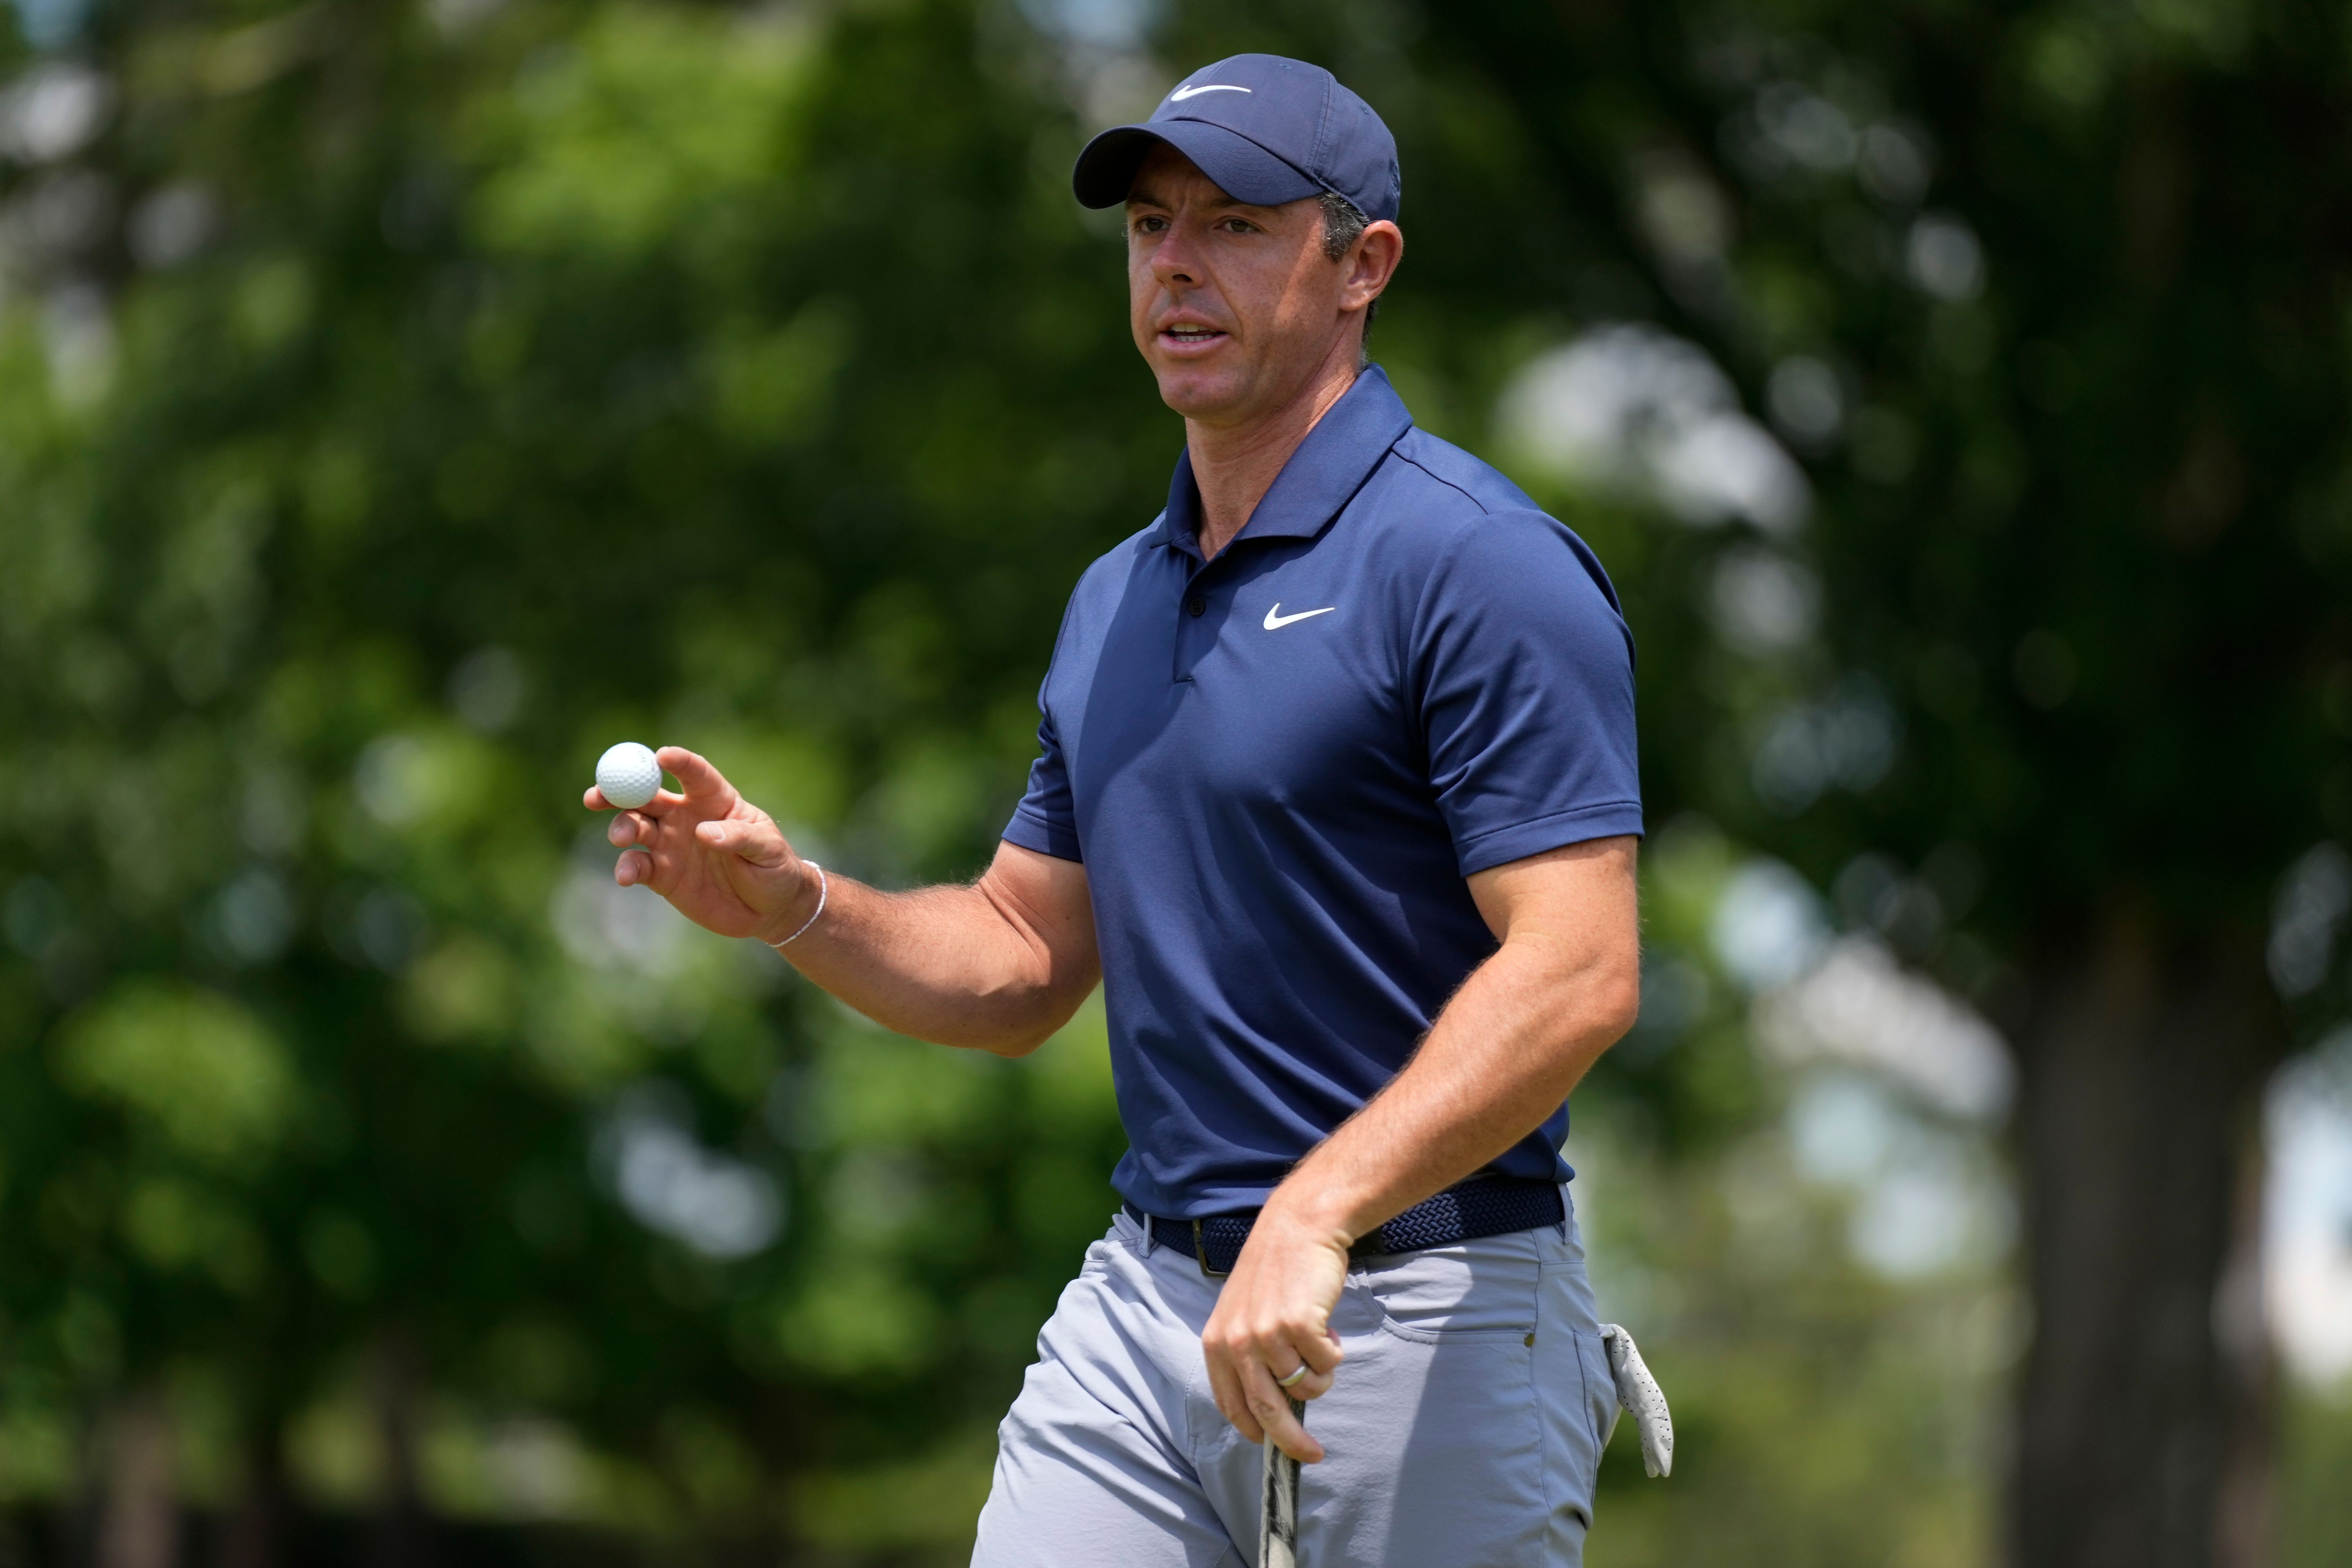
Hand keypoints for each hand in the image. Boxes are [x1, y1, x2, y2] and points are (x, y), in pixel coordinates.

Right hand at [584, 746, 816, 942]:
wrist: (769, 909)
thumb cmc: (775, 868)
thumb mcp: (768, 850)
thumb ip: (739, 837)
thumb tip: (703, 832)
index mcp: (714, 799)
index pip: (694, 774)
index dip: (678, 763)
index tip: (660, 756)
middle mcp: (685, 816)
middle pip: (646, 795)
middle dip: (620, 790)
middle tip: (599, 793)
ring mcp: (669, 844)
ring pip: (635, 827)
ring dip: (622, 827)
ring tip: (622, 837)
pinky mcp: (661, 875)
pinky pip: (637, 866)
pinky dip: (627, 869)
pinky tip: (626, 876)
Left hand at [1200, 1205, 1349, 1462]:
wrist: (1298, 1227)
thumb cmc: (1276, 1272)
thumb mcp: (1244, 1312)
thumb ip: (1249, 1355)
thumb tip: (1274, 1402)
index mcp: (1217, 1342)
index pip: (1230, 1403)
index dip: (1252, 1429)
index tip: (1270, 1444)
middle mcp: (1237, 1341)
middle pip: (1266, 1410)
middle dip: (1291, 1441)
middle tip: (1312, 1454)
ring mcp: (1266, 1334)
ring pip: (1305, 1387)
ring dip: (1321, 1374)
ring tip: (1320, 1342)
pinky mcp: (1298, 1325)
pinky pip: (1326, 1364)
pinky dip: (1333, 1353)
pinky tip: (1327, 1326)